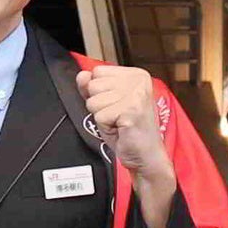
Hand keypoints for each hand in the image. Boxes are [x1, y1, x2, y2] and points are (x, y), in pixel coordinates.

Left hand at [76, 63, 177, 192]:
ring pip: (94, 101)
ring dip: (101, 116)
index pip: (98, 71)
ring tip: (118, 122)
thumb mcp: (107, 104)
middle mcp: (138, 81)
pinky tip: (120, 129)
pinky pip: (99, 116)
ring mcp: (136, 95)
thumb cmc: (128, 132)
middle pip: (93, 84)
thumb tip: (82, 75)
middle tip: (117, 116)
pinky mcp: (130, 110)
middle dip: (99, 104)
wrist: (146, 156)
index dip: (99, 92)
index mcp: (136, 75)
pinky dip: (105, 127)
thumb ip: (92, 87)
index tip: (115, 104)